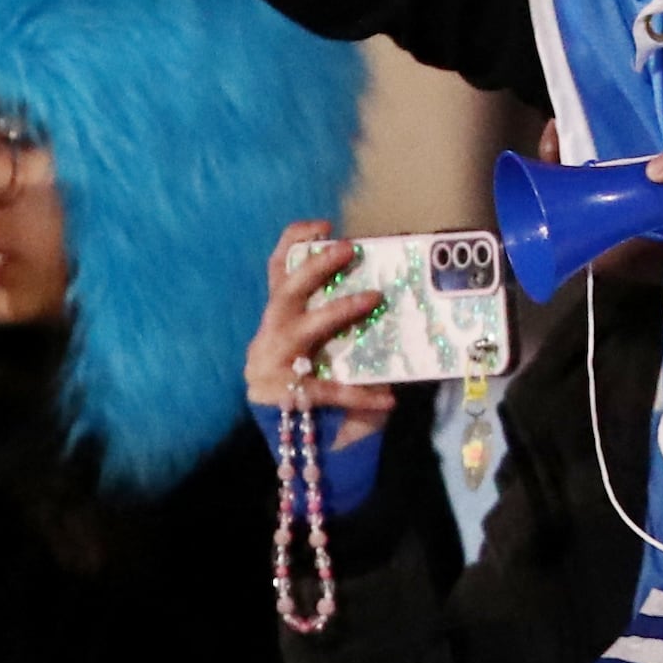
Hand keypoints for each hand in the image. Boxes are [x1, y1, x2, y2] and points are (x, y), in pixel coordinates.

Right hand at [242, 225, 400, 450]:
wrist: (291, 438)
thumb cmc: (313, 376)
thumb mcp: (322, 341)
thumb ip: (341, 315)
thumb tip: (391, 284)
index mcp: (280, 315)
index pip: (279, 270)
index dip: (295, 242)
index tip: (324, 225)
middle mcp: (271, 334)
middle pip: (285, 293)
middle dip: (316, 267)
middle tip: (348, 248)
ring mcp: (273, 365)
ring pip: (302, 330)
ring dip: (337, 311)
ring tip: (374, 299)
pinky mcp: (285, 397)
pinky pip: (327, 390)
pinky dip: (359, 393)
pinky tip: (387, 398)